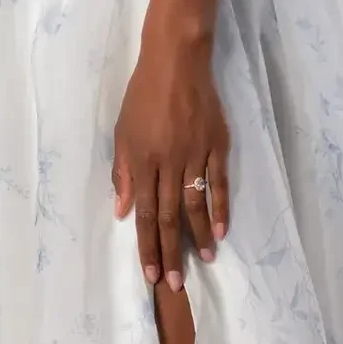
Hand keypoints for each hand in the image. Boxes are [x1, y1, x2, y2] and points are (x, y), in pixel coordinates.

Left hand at [112, 29, 230, 291]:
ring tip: (203, 261)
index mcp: (142, 161)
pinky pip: (218, 182)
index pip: (142, 212)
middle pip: (167, 215)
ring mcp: (195, 154)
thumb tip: (121, 211)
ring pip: (195, 204)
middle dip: (170, 251)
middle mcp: (168, 162)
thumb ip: (122, 172)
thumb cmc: (143, 95)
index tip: (151, 273)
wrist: (176, 60)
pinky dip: (220, 207)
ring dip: (198, 236)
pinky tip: (222, 230)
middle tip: (176, 283)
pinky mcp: (216, 145)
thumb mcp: (122, 131)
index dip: (146, 245)